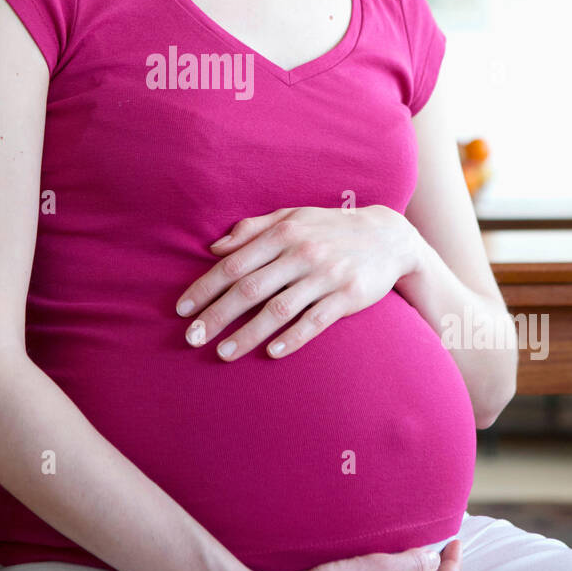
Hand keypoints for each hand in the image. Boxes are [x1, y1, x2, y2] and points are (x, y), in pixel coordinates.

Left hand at [175, 204, 420, 360]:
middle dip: (217, 315)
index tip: (182, 310)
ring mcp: (325, 276)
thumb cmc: (329, 228)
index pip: (234, 263)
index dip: (205, 288)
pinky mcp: (348, 296)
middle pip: (250, 289)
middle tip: (192, 338)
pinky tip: (271, 353)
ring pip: (278, 309)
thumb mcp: (292, 216)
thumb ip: (252, 229)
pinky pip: (315, 321)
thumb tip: (214, 248)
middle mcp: (301, 253)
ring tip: (223, 353)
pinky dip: (292, 338)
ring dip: (247, 334)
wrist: (388, 237)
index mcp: (283, 233)